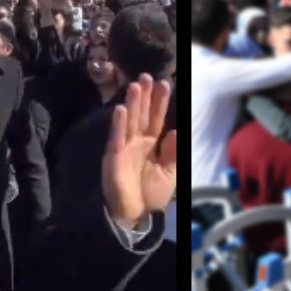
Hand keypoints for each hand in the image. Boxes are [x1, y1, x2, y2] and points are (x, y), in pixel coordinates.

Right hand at [102, 75, 174, 228]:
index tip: (164, 83)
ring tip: (135, 86)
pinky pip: (116, 138)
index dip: (159, 102)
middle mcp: (138, 142)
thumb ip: (173, 153)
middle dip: (145, 96)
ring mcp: (124, 147)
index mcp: (152, 144)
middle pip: (142, 115)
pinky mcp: (113, 156)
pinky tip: (121, 110)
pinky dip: (119, 124)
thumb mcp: (170, 174)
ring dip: (132, 104)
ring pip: (129, 121)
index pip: (156, 119)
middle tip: (148, 76)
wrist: (135, 215)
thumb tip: (177, 131)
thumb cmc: (151, 195)